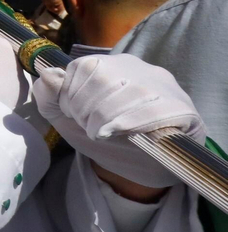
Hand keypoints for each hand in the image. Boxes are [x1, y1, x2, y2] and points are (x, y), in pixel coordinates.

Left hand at [34, 54, 205, 189]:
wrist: (142, 166)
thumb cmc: (104, 137)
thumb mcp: (68, 118)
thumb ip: (50, 97)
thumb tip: (47, 75)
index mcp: (110, 65)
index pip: (83, 67)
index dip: (71, 96)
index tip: (74, 116)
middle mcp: (139, 68)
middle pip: (104, 79)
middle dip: (87, 109)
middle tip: (90, 128)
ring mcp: (164, 87)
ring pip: (129, 92)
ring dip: (107, 119)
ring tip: (104, 134)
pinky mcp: (183, 108)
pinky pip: (157, 109)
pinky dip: (132, 123)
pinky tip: (121, 133)